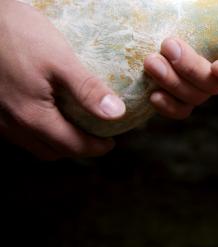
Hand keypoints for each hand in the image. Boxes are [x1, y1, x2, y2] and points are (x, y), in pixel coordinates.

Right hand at [0, 1, 125, 159]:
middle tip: (97, 136)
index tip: (111, 142)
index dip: (95, 148)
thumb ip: (88, 89)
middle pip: (50, 151)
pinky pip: (17, 132)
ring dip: (56, 143)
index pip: (71, 146)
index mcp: (32, 116)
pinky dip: (38, 131)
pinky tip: (49, 114)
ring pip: (31, 144)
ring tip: (76, 127)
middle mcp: (11, 124)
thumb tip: (116, 113)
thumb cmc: (20, 35)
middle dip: (76, 148)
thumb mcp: (61, 60)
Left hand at [143, 0, 217, 118]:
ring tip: (152, 61)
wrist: (175, 13)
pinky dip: (168, 106)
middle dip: (191, 69)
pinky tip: (153, 94)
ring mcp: (200, 86)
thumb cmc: (204, 7)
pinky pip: (179, 110)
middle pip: (213, 86)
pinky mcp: (179, 94)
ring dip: (172, 82)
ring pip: (194, 97)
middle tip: (169, 46)